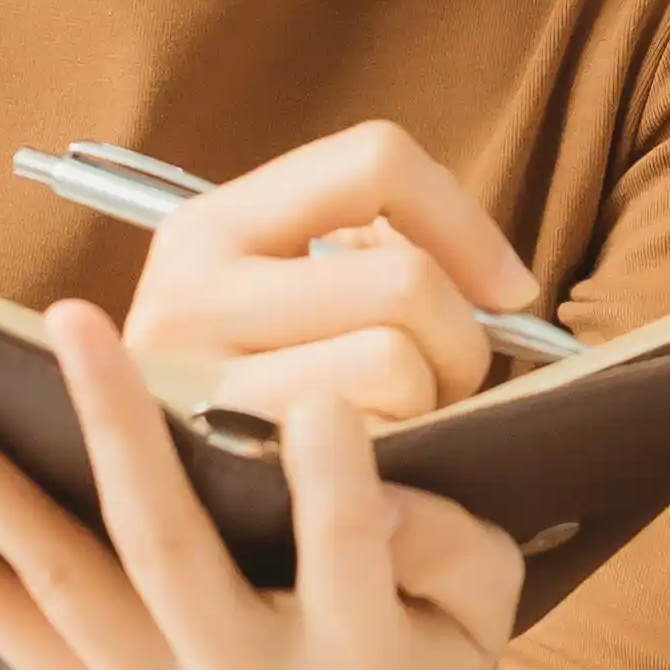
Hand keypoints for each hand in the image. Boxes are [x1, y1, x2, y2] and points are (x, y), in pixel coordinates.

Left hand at [0, 297, 525, 669]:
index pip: (350, 562)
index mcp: (354, 661)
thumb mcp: (479, 604)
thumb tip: (359, 461)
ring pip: (58, 583)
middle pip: (168, 555)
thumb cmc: (421, 655)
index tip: (322, 401)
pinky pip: (3, 625)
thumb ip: (442, 539)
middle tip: (80, 332)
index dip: (336, 488)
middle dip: (117, 433)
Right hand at [117, 119, 544, 434]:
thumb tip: (497, 281)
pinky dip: (400, 460)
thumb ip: (372, 249)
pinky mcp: (237, 475)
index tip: (506, 289)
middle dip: (458, 338)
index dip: (464, 221)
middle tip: (440, 379)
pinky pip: (376, 447)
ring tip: (397, 421)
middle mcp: (186, 298)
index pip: (373, 160)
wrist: (162, 509)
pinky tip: (374, 470)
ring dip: (426, 404)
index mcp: (204, 228)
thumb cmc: (260, 390)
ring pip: (394, 362)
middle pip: (405, 280)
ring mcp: (202, 391)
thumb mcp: (285, 292)